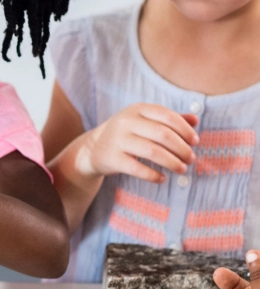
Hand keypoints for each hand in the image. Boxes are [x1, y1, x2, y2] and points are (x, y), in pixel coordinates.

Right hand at [74, 104, 197, 183]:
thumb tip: (195, 120)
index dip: (185, 129)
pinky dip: (153, 175)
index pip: (167, 116)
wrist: (94, 148)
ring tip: (182, 169)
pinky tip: (161, 178)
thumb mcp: (144, 121)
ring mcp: (117, 139)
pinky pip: (137, 168)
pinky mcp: (112, 158)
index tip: (195, 142)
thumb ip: (169, 119)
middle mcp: (126, 122)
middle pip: (162, 134)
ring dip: (172, 162)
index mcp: (137, 109)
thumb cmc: (127, 133)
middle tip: (191, 158)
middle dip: (182, 148)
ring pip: (152, 151)